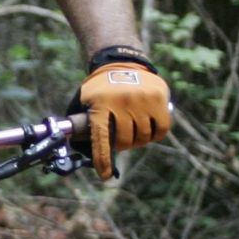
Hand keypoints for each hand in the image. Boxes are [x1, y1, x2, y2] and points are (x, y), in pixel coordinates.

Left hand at [75, 52, 172, 179]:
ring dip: (138, 140)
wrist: (123, 62)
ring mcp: (142, 100)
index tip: (105, 176)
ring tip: (134, 132)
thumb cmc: (101, 88)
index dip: (103, 160)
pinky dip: (155, 134)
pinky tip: (149, 130)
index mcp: (101, 105)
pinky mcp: (159, 99)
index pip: (101, 139)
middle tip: (121, 141)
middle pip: (125, 140)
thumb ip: (83, 122)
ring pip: (143, 136)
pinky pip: (161, 129)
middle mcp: (122, 102)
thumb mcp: (86, 99)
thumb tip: (77, 149)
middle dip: (123, 145)